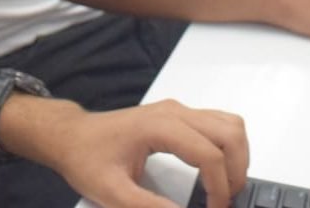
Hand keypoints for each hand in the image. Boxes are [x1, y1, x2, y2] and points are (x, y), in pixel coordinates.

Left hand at [48, 100, 248, 207]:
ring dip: (236, 156)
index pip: (208, 153)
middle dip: (236, 170)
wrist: (72, 136)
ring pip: (228, 123)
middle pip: (229, 132)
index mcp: (159, 126)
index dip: (219, 187)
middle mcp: (174, 111)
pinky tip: (215, 172)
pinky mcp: (177, 115)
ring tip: (224, 188)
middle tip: (224, 201)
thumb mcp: (113, 193)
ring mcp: (177, 110)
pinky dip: (227, 147)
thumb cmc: (88, 159)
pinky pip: (217, 123)